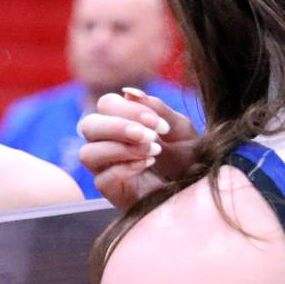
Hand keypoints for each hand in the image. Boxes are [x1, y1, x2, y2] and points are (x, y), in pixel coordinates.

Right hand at [79, 90, 198, 207]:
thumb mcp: (179, 128)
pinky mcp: (111, 191)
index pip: (106, 105)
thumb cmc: (186, 157)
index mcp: (120, 121)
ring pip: (87, 153)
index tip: (158, 124)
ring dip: (120, 149)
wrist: (197, 187)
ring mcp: (106, 168)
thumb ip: (156, 108)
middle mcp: (106, 142)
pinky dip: (124, 169)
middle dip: (117, 127)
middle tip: (149, 136)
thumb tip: (128, 92)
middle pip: (88, 126)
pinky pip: (101, 179)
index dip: (129, 110)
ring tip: (152, 152)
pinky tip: (147, 165)